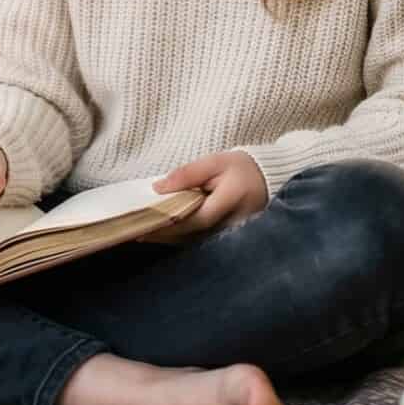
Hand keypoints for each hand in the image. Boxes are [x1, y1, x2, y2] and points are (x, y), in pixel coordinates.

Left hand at [139, 151, 269, 243]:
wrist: (269, 180)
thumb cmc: (242, 168)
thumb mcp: (216, 162)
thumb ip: (187, 174)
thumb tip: (158, 188)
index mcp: (231, 202)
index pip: (195, 219)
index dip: (169, 223)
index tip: (144, 223)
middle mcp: (232, 224)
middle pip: (191, 235)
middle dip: (162, 234)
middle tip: (134, 232)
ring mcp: (231, 235)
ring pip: (194, 242)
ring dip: (168, 239)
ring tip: (142, 234)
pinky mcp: (227, 238)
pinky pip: (200, 241)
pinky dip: (180, 238)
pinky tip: (162, 234)